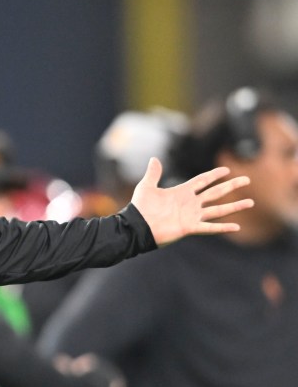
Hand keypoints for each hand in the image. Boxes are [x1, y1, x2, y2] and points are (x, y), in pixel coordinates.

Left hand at [130, 157, 252, 245]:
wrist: (136, 227)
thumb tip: (154, 158)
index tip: (226, 170)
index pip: (202, 181)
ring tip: (250, 202)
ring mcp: (191, 216)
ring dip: (234, 206)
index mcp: (181, 192)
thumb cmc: (140, 208)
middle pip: (215, 193)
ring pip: (218, 210)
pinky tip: (237, 226)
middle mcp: (190, 204)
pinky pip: (209, 228)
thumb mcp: (146, 187)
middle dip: (231, 186)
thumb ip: (153, 174)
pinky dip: (222, 227)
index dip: (214, 175)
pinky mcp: (189, 228)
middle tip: (247, 180)